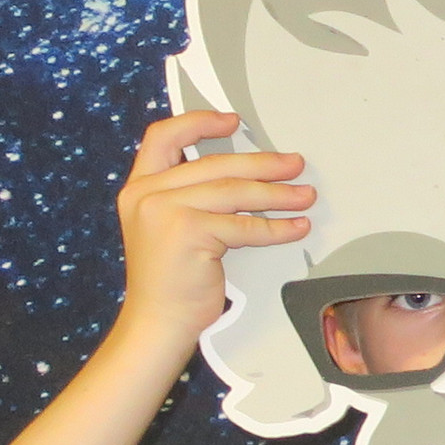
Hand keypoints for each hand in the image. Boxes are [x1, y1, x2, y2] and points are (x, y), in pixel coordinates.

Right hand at [114, 111, 313, 350]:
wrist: (157, 322)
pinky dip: (276, 227)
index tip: (234, 121)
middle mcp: (147, 194)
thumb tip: (246, 175)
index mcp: (139, 187)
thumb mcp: (166, 227)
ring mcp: (165, 211)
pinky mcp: (188, 233)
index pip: (164, 137)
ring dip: (277, 194)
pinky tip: (296, 227)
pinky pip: (244, 225)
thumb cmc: (170, 281)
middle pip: (215, 165)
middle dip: (262, 164)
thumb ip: (188, 197)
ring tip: (305, 196)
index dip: (199, 122)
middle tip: (295, 165)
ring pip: (234, 192)